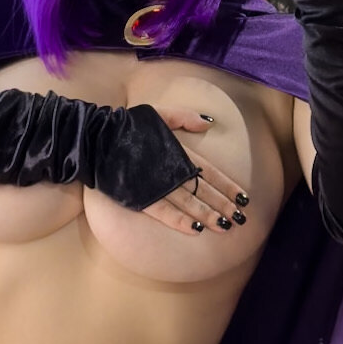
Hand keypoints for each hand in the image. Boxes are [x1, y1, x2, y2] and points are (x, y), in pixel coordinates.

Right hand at [135, 108, 248, 236]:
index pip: (210, 172)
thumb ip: (186, 118)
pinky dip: (179, 221)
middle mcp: (171, 170)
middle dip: (223, 205)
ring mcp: (156, 184)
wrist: (98, 138)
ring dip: (208, 215)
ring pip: (188, 203)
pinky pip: (163, 212)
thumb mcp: (160, 113)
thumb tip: (209, 123)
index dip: (228, 186)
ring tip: (224, 227)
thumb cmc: (128, 124)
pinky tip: (195, 230)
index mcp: (179, 151)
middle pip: (203, 191)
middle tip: (240, 219)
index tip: (244, 198)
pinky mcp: (140, 196)